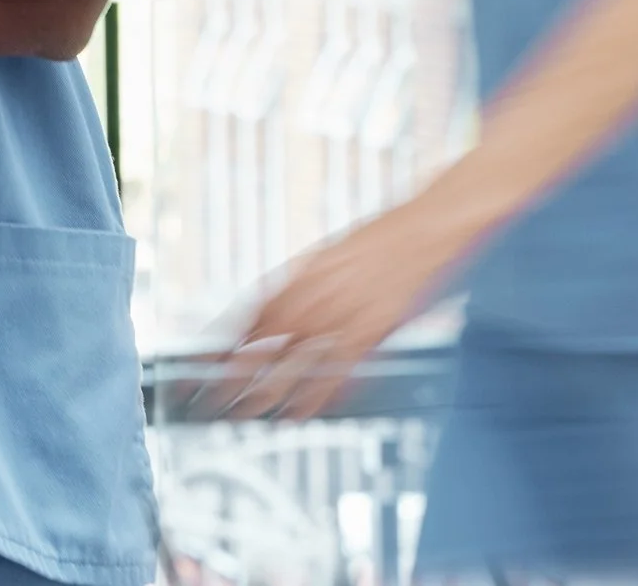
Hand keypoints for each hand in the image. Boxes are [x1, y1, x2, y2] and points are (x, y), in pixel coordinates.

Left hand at [209, 195, 471, 420]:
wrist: (429, 224)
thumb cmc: (387, 236)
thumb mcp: (335, 252)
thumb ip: (309, 280)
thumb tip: (283, 301)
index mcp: (305, 269)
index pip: (255, 308)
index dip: (229, 334)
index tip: (207, 356)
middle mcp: (318, 290)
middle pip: (267, 336)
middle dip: (237, 368)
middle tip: (213, 393)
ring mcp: (346, 309)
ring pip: (297, 356)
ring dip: (270, 387)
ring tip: (248, 412)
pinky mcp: (376, 327)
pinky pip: (341, 366)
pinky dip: (320, 392)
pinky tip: (304, 412)